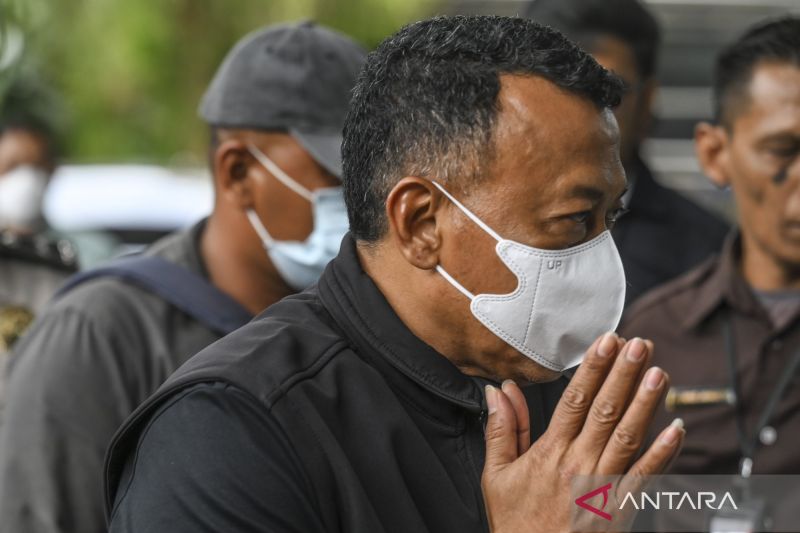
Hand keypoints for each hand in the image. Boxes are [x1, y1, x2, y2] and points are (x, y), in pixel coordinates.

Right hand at [481, 334, 683, 532]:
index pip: (574, 400)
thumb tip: (499, 391)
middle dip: (624, 374)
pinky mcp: (620, 509)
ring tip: (660, 373)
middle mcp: (578, 464)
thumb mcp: (495, 475)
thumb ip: (501, 429)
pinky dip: (664, 454)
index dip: (593, 368)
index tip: (606, 342)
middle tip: (640, 344)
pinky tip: (677, 429)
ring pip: (628, 437)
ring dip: (646, 404)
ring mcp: (602, 487)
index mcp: (549, 453)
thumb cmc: (515, 523)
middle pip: (605, 411)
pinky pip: (645, 478)